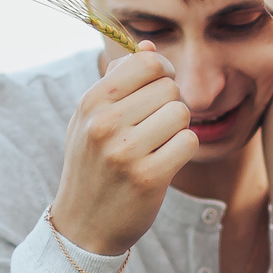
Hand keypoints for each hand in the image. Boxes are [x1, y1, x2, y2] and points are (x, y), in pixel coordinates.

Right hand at [48, 43, 198, 256]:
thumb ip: (118, 81)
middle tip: (155, 128)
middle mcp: (105, 123)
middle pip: (169, 88)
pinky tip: (165, 162)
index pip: (147, 62)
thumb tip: (149, 46)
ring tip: (157, 146)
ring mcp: (126, 151)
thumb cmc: (92, 166)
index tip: (158, 90)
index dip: (162, 72)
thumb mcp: (90, 120)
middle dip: (170, 105)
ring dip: (177, 130)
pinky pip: (189, 143)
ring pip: (181, 114)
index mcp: (91, 102)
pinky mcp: (149, 177)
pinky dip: (183, 151)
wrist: (83, 226)